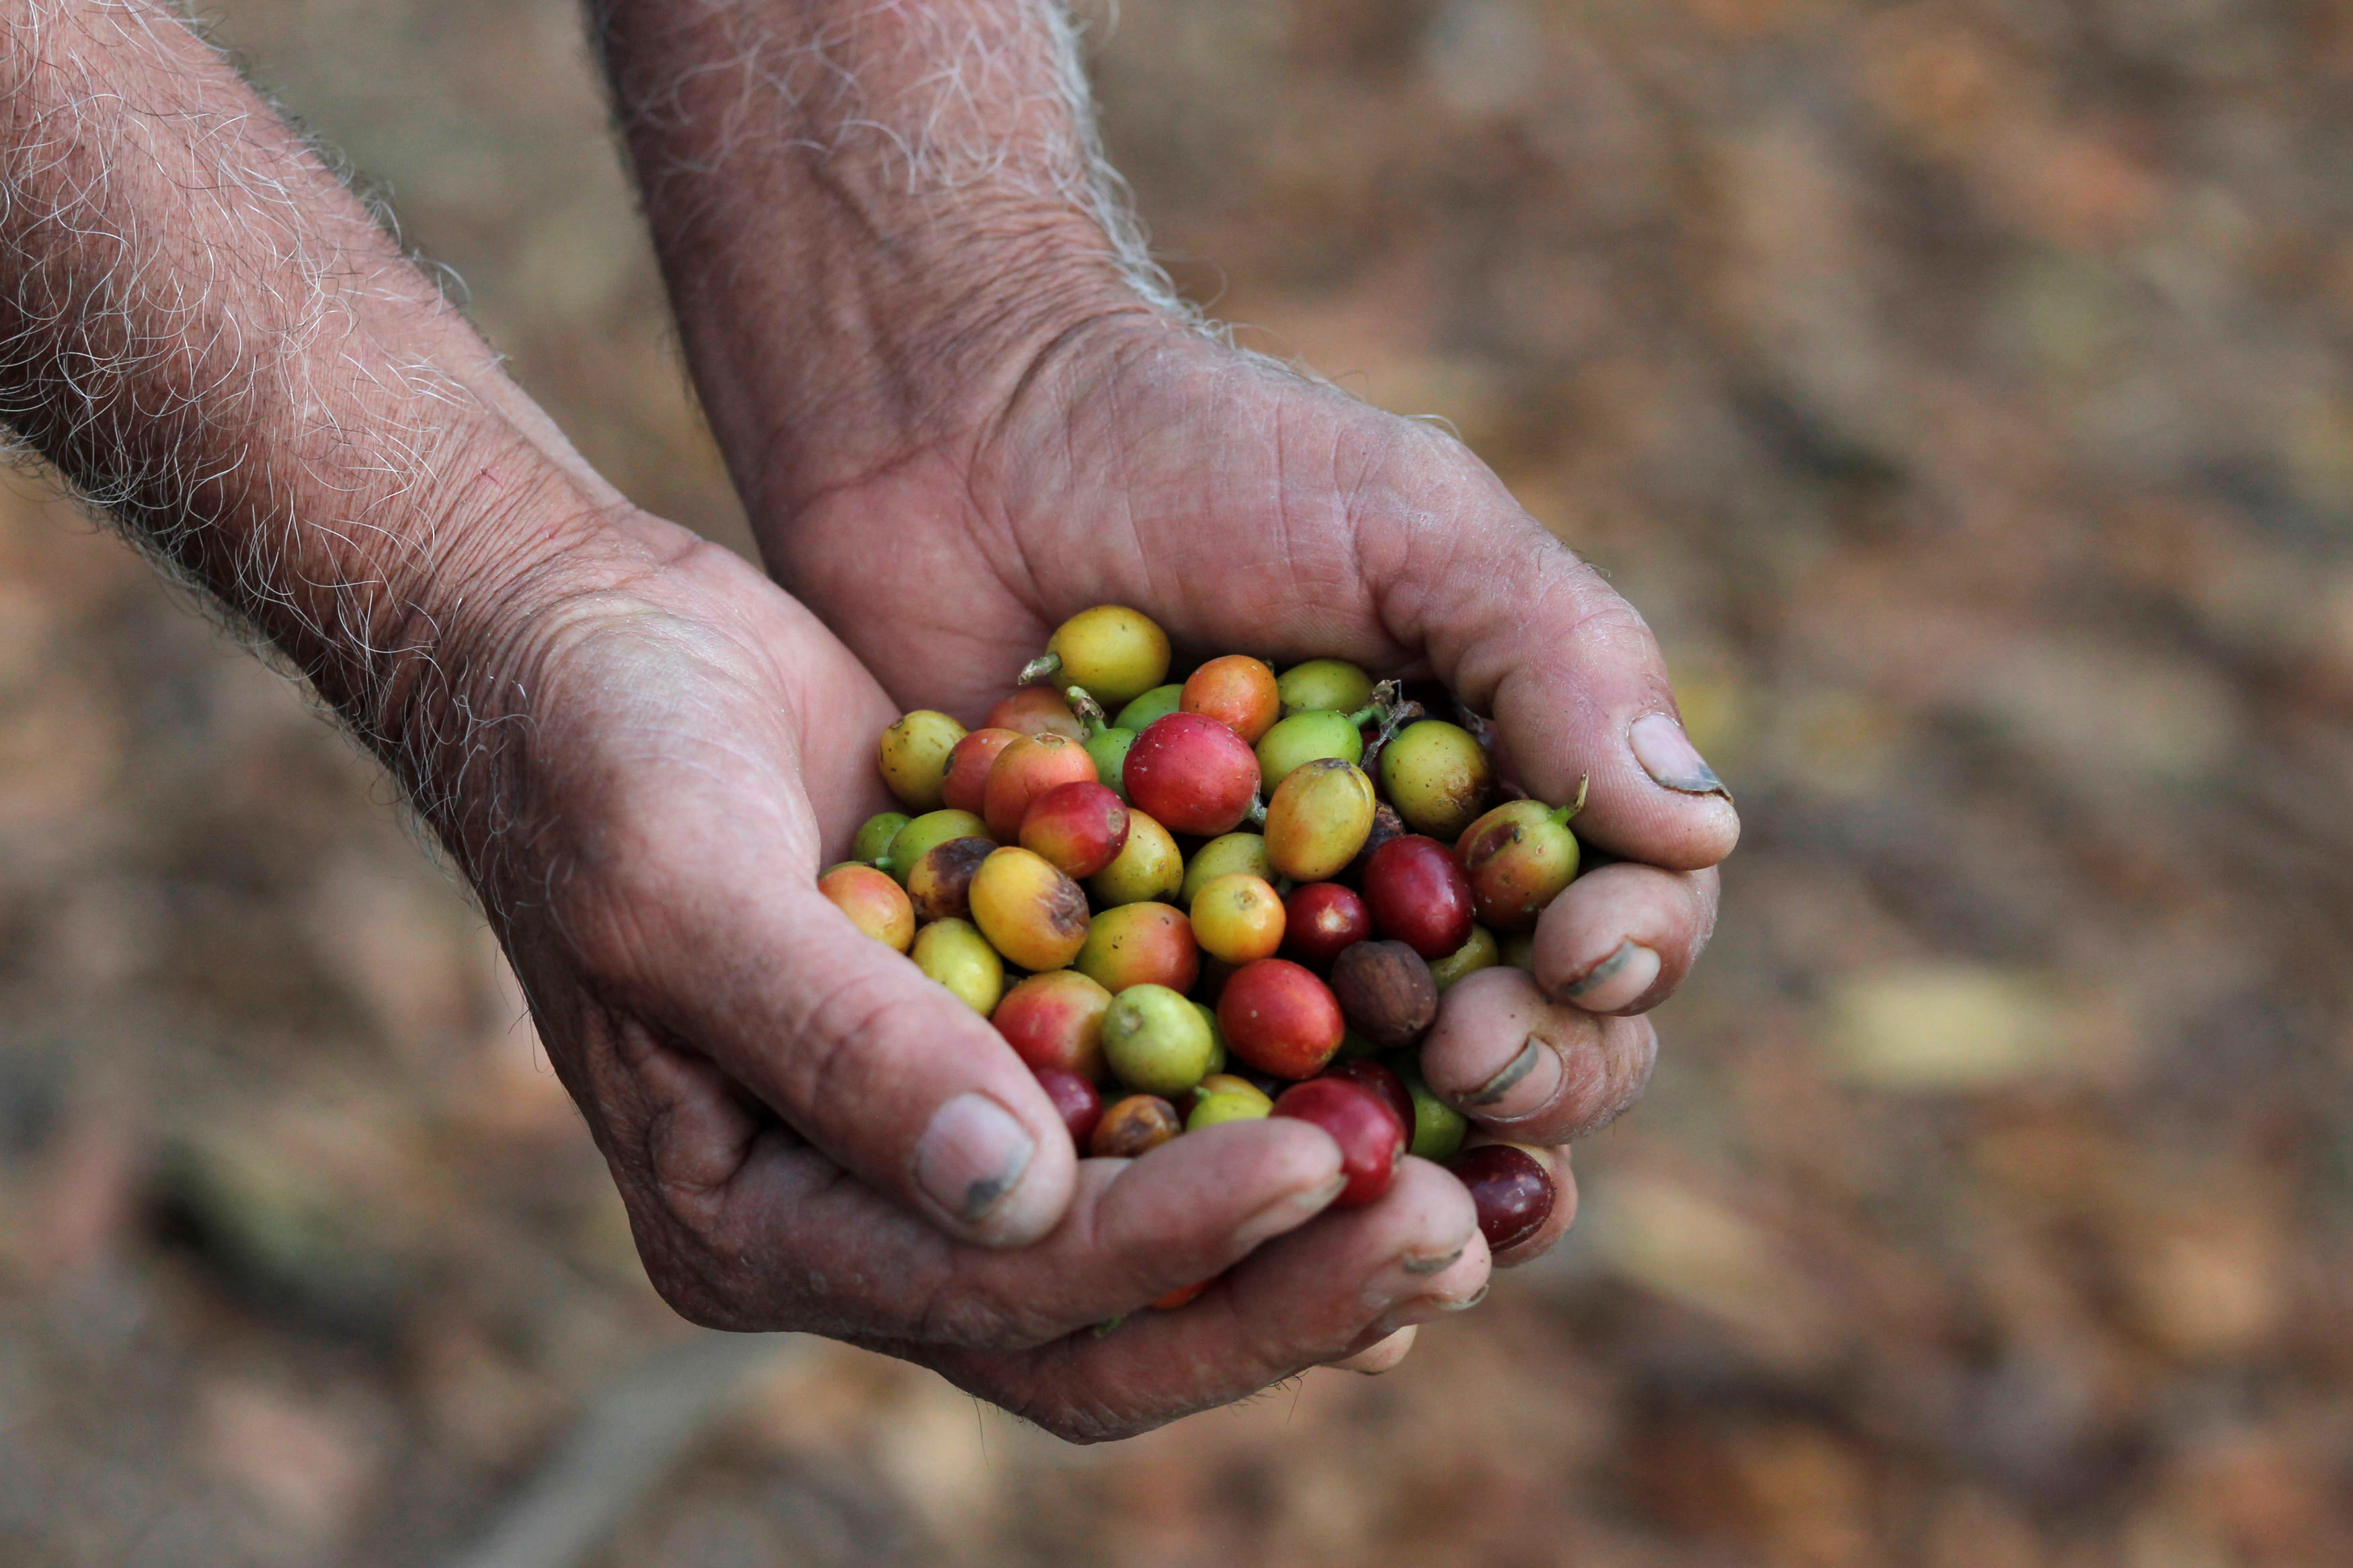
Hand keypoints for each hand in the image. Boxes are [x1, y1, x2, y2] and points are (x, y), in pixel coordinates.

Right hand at [455, 522, 1487, 1440]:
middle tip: (1454, 1235)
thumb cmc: (600, 758)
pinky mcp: (1010, 1043)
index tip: (1324, 1164)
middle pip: (1101, 1326)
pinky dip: (1287, 1115)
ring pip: (1156, 1250)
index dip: (1166, 1245)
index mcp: (757, 1224)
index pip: (994, 1291)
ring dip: (1317, 1233)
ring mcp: (941, 1139)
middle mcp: (863, 1217)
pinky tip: (1420, 1082)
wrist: (588, 648)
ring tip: (1491, 1197)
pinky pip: (1167, 1123)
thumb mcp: (686, 887)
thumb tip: (1020, 1203)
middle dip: (1279, 1294)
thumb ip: (839, 1049)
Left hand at [760, 311, 1731, 1272]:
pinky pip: (1182, 1120)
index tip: (1583, 957)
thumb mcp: (1409, 523)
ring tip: (1382, 1165)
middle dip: (1534, 1072)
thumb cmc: (1208, 457)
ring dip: (1398, 1159)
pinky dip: (1212, 1175)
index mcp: (1494, 803)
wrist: (963, 442)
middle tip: (1478, 1058)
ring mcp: (1253, 967)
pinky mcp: (1113, 1004)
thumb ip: (1556, 658)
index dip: (1624, 964)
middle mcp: (1393, 906)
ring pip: (1366, 1113)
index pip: (1615, 923)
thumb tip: (1704, 830)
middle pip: (1518, 1046)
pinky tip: (1228, 1221)